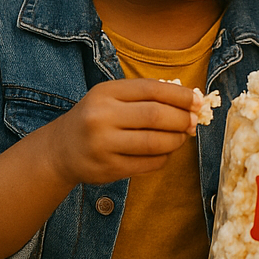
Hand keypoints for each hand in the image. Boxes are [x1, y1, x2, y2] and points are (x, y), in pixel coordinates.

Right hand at [46, 78, 197, 186]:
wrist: (61, 150)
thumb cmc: (95, 118)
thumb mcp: (112, 97)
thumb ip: (146, 96)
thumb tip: (190, 102)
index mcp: (105, 93)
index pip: (152, 89)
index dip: (180, 96)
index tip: (197, 101)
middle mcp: (101, 117)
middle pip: (155, 116)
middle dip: (181, 119)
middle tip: (192, 122)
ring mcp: (103, 145)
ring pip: (154, 143)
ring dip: (175, 140)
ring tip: (180, 137)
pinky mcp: (108, 169)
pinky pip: (148, 163)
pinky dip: (164, 157)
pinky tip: (164, 152)